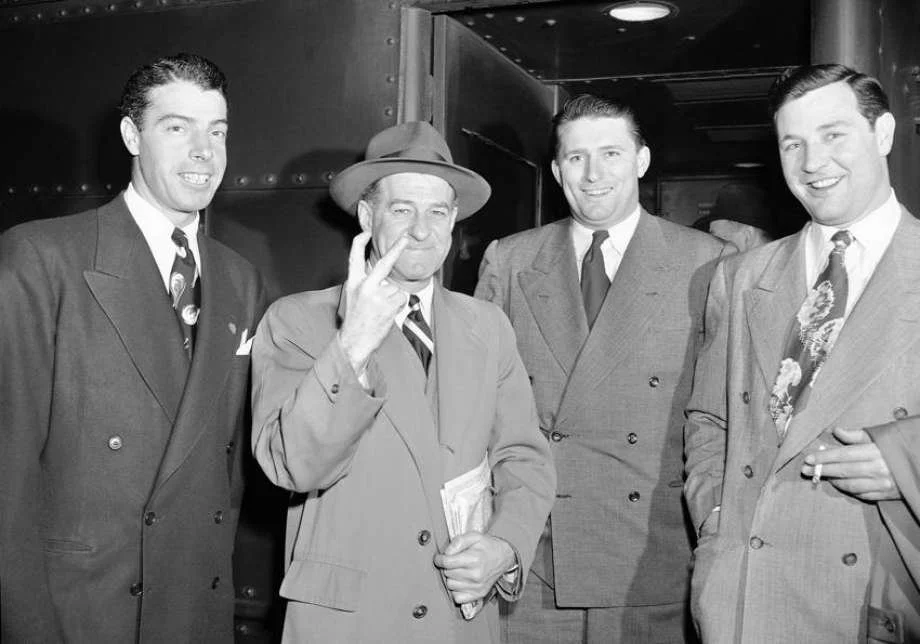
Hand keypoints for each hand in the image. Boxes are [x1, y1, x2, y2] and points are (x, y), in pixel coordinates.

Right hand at [338, 232, 408, 372]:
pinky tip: (386, 313)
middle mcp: (365, 286)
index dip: (359, 242)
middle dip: (396, 248)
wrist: (355, 341)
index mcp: (353, 282)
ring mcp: (378, 295)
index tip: (365, 233)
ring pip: (395, 288)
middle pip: (384, 263)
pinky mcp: (388, 304)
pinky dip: (397, 305)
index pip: (354, 257)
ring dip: (392, 298)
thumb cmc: (356, 319)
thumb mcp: (352, 296)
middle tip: (405, 238)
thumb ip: (364, 282)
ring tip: (380, 310)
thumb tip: (380, 269)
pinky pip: (401, 298)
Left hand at [433, 532, 514, 604]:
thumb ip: (458, 542)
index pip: (447, 563)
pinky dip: (456, 590)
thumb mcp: (474, 536)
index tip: (440, 558)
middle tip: (453, 562)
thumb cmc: (487, 546)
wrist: (504, 558)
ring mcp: (478, 587)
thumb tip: (446, 553)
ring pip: (450, 585)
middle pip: (447, 573)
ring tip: (459, 571)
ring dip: (451, 578)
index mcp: (474, 559)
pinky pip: (457, 597)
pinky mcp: (478, 595)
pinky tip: (461, 581)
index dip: (439, 559)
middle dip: (447, 567)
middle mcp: (476, 575)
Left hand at [802, 426, 901, 500]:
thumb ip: (858, 435)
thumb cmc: (898, 446)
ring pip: (851, 485)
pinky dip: (850, 490)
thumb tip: (836, 431)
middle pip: (844, 471)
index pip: (844, 455)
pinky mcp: (887, 495)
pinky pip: (863, 495)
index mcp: (876, 452)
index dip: (825, 457)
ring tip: (822, 477)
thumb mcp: (881, 436)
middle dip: (822, 470)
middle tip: (804, 470)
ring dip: (834, 481)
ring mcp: (883, 484)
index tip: (808, 458)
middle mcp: (879, 469)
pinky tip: (841, 485)